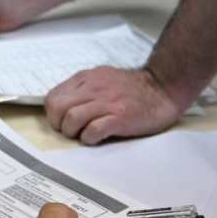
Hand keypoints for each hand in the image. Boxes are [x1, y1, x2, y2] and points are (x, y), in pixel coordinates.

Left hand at [44, 66, 183, 144]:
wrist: (163, 88)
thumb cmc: (133, 89)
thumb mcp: (102, 79)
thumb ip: (82, 90)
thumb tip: (63, 107)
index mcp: (86, 79)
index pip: (53, 97)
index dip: (54, 114)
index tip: (62, 122)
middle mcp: (93, 88)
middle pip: (57, 107)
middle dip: (59, 124)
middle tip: (71, 131)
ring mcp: (107, 102)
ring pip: (72, 118)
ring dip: (73, 132)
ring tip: (84, 135)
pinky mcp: (120, 116)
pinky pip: (93, 130)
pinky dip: (89, 138)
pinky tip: (97, 138)